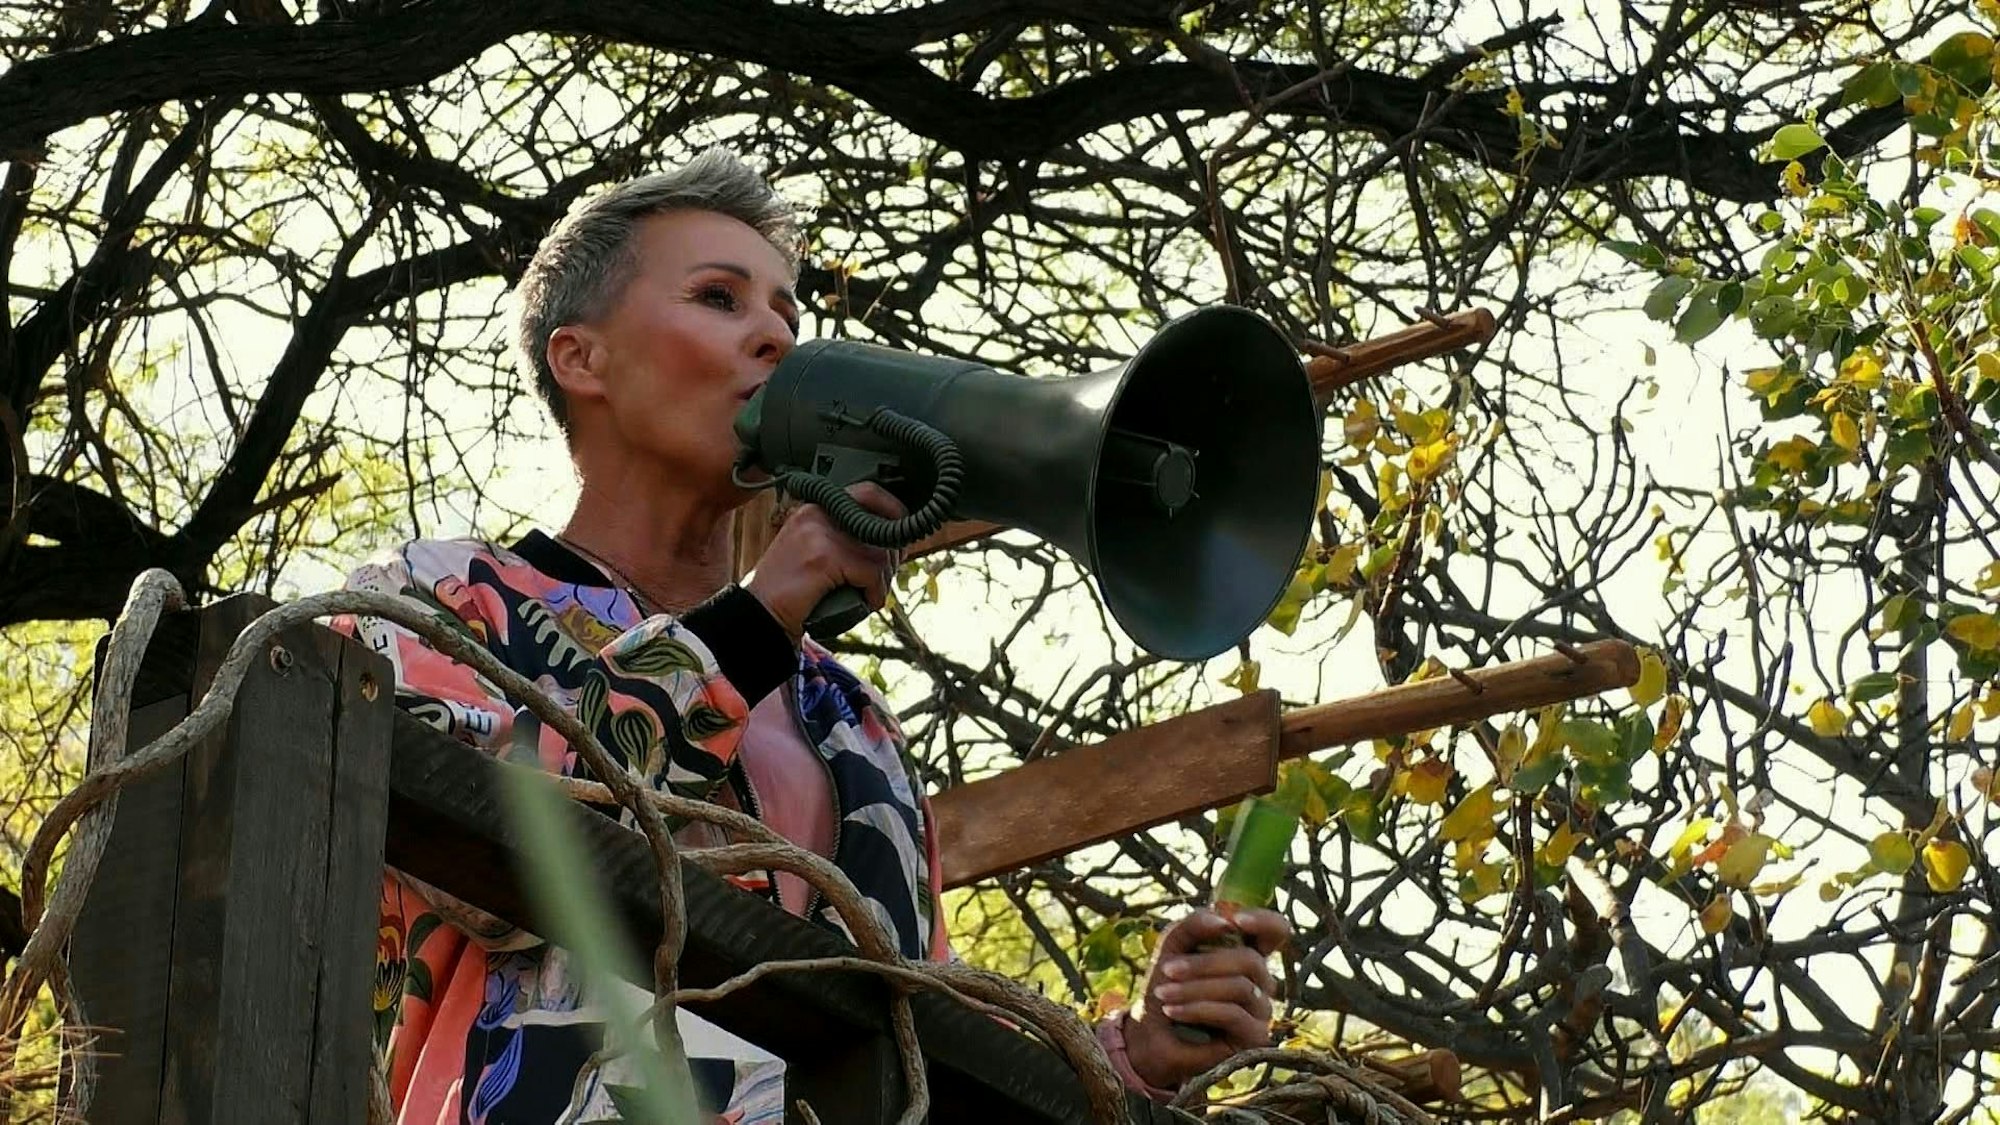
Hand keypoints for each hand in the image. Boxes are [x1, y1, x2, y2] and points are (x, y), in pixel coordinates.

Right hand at [744, 482, 904, 641]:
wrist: (760, 613)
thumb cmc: (792, 589)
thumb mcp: (816, 550)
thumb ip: (845, 537)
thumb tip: (893, 538)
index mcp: (815, 507)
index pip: (869, 492)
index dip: (893, 512)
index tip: (899, 539)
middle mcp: (817, 513)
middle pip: (880, 523)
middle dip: (891, 555)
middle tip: (882, 578)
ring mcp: (819, 533)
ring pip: (879, 552)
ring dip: (884, 579)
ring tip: (870, 593)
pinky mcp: (823, 556)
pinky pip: (870, 572)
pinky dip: (875, 592)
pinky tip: (867, 601)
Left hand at [1123, 908, 1288, 1090]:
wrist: (1150, 1035)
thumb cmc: (1166, 985)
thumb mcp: (1173, 946)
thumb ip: (1194, 925)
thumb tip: (1225, 920)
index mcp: (1247, 953)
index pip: (1276, 930)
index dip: (1264, 921)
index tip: (1235, 920)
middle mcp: (1261, 981)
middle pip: (1250, 960)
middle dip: (1204, 964)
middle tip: (1167, 969)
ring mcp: (1261, 1009)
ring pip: (1240, 987)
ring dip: (1194, 988)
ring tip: (1163, 994)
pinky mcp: (1255, 1037)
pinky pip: (1233, 1015)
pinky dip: (1197, 1009)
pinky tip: (1172, 1011)